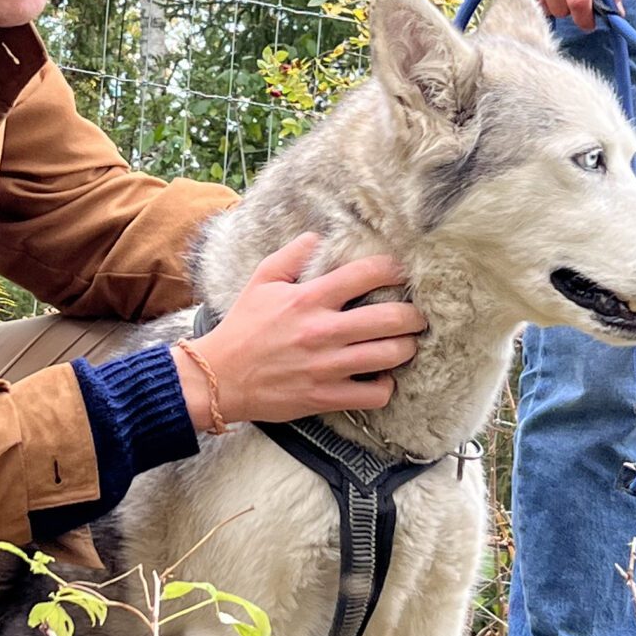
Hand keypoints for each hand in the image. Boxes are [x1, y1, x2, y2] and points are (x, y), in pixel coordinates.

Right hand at [174, 233, 425, 428]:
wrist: (219, 377)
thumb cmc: (243, 328)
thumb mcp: (261, 281)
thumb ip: (292, 255)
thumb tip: (318, 238)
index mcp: (308, 299)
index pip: (366, 274)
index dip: (394, 269)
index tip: (402, 272)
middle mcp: (323, 331)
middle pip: (391, 318)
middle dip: (414, 315)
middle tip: (416, 315)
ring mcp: (327, 367)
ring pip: (391, 355)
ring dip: (406, 348)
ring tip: (404, 344)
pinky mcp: (326, 397)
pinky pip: (375, 394)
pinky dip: (386, 386)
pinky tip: (380, 377)